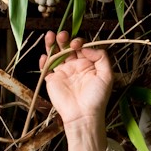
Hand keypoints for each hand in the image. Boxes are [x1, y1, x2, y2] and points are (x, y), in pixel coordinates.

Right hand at [40, 32, 111, 150]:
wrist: (84, 115)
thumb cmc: (97, 97)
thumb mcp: (107, 76)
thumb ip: (101, 58)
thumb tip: (87, 47)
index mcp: (88, 65)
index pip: (82, 47)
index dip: (79, 42)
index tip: (78, 44)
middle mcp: (75, 67)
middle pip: (67, 48)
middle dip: (64, 39)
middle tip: (63, 35)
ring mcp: (63, 73)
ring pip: (55, 54)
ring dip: (52, 44)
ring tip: (50, 35)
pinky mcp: (52, 80)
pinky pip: (45, 68)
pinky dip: (43, 61)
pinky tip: (45, 56)